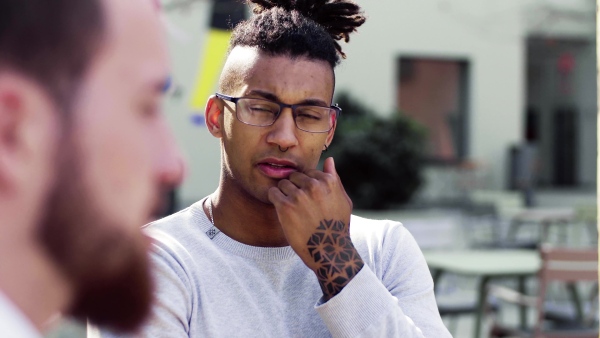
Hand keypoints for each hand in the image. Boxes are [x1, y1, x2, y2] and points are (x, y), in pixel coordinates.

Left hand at [268, 157, 363, 299]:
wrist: (328, 250)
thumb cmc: (337, 226)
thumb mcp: (343, 200)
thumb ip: (335, 178)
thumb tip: (329, 159)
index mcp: (328, 181)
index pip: (308, 171)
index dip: (306, 184)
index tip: (307, 196)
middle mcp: (313, 185)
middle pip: (294, 175)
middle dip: (294, 186)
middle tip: (298, 202)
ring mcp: (298, 195)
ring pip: (282, 183)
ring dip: (284, 193)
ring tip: (291, 207)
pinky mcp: (285, 206)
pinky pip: (273, 193)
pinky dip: (274, 198)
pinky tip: (282, 208)